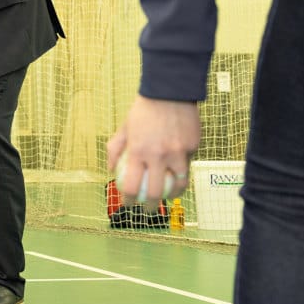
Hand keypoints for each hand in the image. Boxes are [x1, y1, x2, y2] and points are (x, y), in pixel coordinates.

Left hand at [107, 95, 200, 209]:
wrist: (170, 92)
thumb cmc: (143, 111)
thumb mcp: (124, 128)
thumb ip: (115, 150)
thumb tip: (111, 171)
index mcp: (138, 151)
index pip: (131, 185)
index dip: (129, 200)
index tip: (128, 204)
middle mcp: (159, 155)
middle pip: (156, 193)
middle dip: (152, 208)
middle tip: (149, 211)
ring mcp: (179, 152)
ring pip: (179, 185)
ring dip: (173, 195)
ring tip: (169, 197)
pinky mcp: (193, 148)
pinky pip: (188, 165)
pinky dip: (182, 171)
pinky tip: (179, 174)